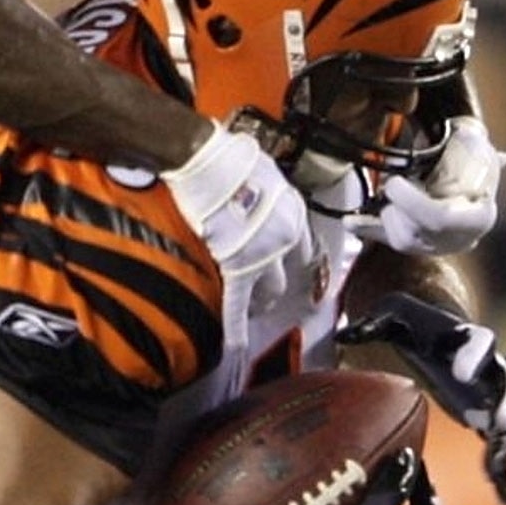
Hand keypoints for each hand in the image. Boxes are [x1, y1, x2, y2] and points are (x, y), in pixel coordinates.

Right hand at [163, 115, 310, 317]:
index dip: (289, 257)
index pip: (299, 244)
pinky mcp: (236, 268)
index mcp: (292, 212)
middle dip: (274, 285)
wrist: (206, 162)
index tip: (284, 264)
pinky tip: (235, 346)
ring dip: (260, 301)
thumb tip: (257, 190)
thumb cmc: (229, 158)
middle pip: (286, 272)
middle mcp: (284, 236)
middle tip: (261, 293)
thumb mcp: (263, 170)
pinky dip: (237, 328)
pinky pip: (237, 305)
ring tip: (249, 309)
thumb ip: (267, 189)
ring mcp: (262, 255)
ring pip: (268, 291)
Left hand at [340, 290, 505, 504]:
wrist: (439, 333)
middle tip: (500, 426)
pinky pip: (500, 447)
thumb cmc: (411, 322)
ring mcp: (490, 396)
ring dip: (505, 448)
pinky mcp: (486, 419)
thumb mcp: (391, 314)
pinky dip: (503, 472)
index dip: (472, 357)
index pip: (480, 342)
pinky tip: (503, 501)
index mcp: (467, 337)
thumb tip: (343, 332)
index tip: (460, 375)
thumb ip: (372, 323)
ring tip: (496, 476)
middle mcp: (487, 368)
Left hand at [351, 113, 503, 255]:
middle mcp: (456, 241)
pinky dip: (366, 229)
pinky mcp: (412, 249)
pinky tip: (351, 221)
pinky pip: (386, 244)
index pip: (440, 220)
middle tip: (390, 182)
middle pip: (414, 231)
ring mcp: (433, 249)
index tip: (394, 182)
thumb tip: (500, 156)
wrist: (468, 197)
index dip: (412, 203)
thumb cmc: (476, 172)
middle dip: (396, 205)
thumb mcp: (481, 159)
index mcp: (478, 218)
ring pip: (400, 240)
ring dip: (388, 213)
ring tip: (392, 192)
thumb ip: (480, 153)